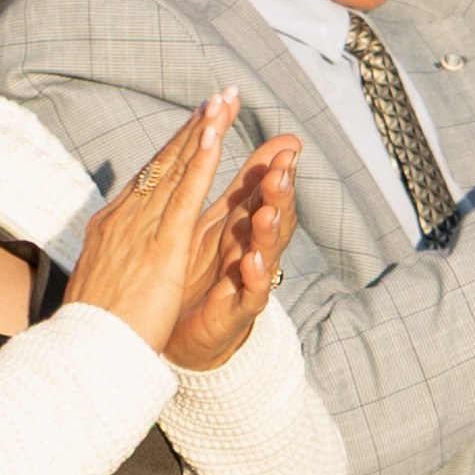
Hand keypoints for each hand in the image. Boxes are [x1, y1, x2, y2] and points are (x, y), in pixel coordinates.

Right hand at [64, 94, 237, 352]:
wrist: (84, 352)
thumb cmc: (93, 328)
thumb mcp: (101, 283)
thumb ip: (111, 260)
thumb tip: (110, 254)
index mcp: (111, 227)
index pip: (147, 179)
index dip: (174, 149)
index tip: (195, 124)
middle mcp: (124, 218)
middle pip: (164, 164)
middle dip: (194, 127)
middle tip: (221, 95)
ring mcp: (141, 228)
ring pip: (176, 169)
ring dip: (202, 131)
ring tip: (225, 100)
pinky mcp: (162, 246)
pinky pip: (185, 195)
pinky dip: (200, 162)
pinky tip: (215, 136)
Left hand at [166, 133, 300, 370]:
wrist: (186, 333)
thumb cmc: (204, 270)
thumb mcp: (224, 221)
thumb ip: (248, 184)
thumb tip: (281, 141)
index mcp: (244, 225)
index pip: (266, 193)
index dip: (278, 170)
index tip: (287, 147)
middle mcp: (251, 248)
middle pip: (272, 218)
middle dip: (279, 196)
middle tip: (281, 173)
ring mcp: (246, 280)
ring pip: (266, 253)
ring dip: (269, 233)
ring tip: (267, 213)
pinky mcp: (234, 311)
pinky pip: (250, 295)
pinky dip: (254, 280)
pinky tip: (252, 262)